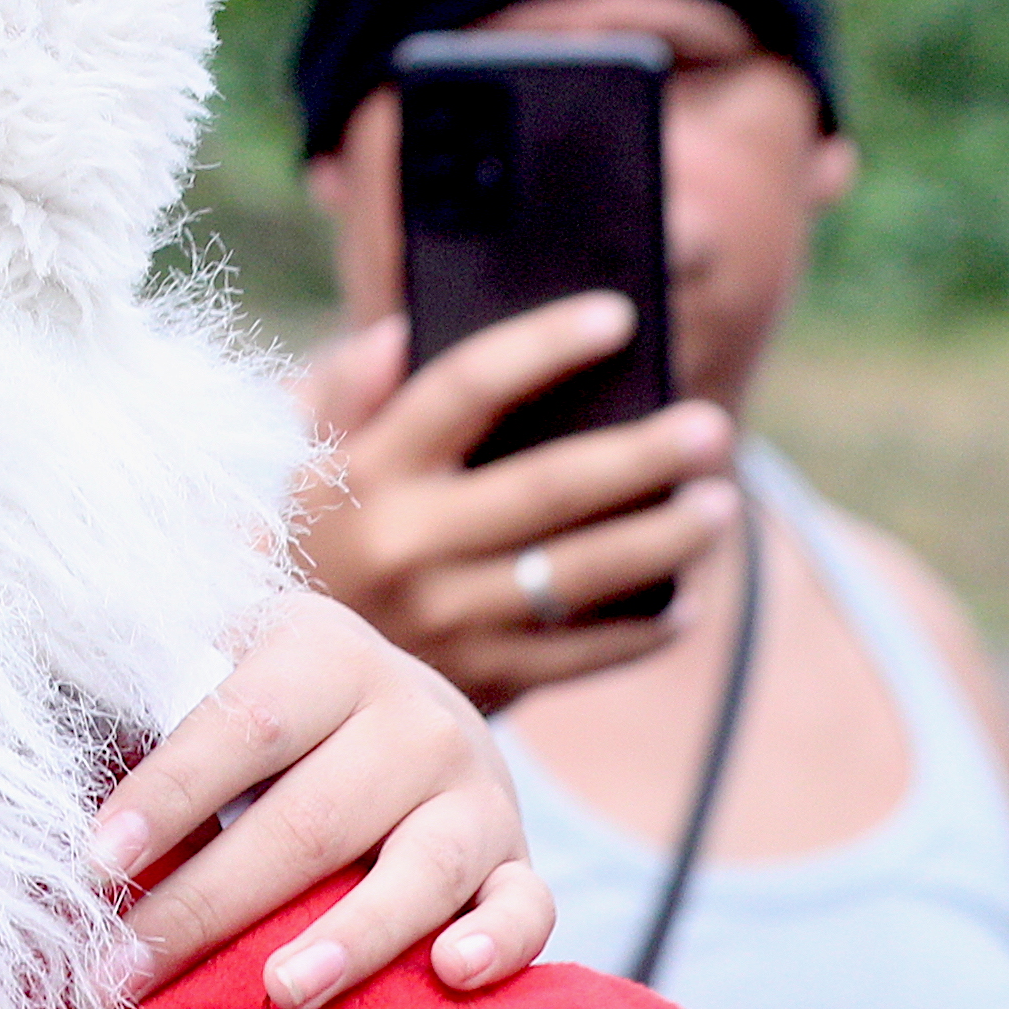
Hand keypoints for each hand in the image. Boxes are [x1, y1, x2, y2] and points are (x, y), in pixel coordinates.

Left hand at [96, 589, 554, 1008]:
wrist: (389, 708)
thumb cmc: (256, 715)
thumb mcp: (201, 677)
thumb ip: (128, 701)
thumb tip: (16, 760)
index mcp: (320, 652)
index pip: (241, 723)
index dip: (166, 794)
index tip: (93, 864)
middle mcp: (411, 714)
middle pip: (310, 817)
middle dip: (205, 905)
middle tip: (118, 976)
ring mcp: (477, 789)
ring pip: (421, 867)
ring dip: (349, 936)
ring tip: (278, 991)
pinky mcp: (517, 861)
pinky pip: (527, 907)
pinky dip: (498, 942)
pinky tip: (449, 976)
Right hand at [286, 296, 738, 709]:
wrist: (289, 692)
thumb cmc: (304, 549)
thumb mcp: (294, 466)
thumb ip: (337, 391)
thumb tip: (399, 333)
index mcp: (365, 472)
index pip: (465, 387)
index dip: (544, 345)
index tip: (619, 316)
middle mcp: (404, 545)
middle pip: (549, 485)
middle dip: (643, 453)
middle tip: (711, 428)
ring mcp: (444, 621)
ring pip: (580, 573)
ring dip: (665, 539)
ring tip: (720, 505)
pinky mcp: (476, 685)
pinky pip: (580, 655)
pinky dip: (641, 631)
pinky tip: (684, 602)